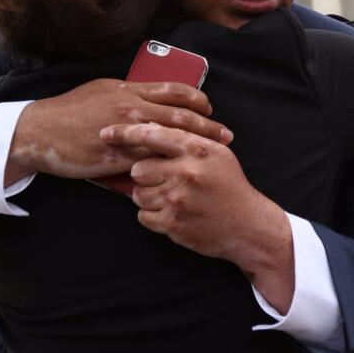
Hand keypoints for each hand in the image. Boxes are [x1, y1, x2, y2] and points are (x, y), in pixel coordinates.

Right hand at [6, 79, 232, 184]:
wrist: (39, 130)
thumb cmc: (69, 111)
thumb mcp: (101, 91)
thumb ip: (128, 94)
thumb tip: (149, 97)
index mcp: (128, 90)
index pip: (173, 90)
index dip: (197, 100)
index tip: (210, 109)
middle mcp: (130, 107)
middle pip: (180, 115)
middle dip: (207, 126)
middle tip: (226, 136)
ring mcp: (124, 133)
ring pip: (168, 140)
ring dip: (193, 148)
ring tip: (210, 156)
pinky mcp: (114, 157)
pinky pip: (146, 162)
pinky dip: (165, 167)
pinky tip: (179, 173)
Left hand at [101, 122, 294, 311]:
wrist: (247, 226)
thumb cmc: (230, 186)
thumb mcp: (216, 153)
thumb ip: (187, 139)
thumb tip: (151, 127)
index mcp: (196, 150)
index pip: (151, 135)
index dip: (124, 133)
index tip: (105, 133)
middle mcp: (185, 172)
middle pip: (138, 169)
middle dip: (145, 175)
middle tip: (162, 179)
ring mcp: (177, 199)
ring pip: (138, 194)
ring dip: (148, 196)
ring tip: (170, 197)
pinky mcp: (172, 224)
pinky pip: (142, 215)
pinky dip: (152, 215)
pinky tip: (171, 212)